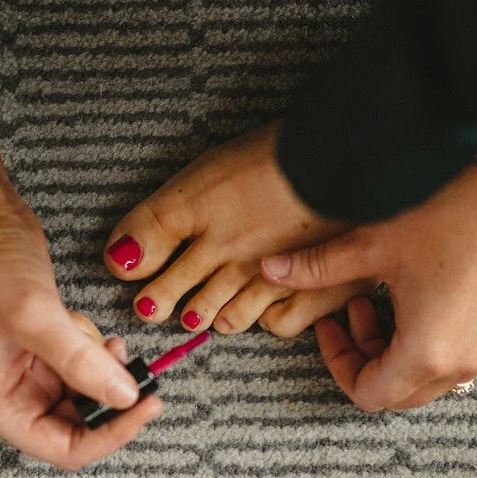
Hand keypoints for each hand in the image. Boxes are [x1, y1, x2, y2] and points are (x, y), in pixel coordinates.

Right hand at [0, 205, 163, 468]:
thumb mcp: (36, 318)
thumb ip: (81, 364)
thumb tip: (126, 397)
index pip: (65, 450)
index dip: (110, 436)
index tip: (145, 407)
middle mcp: (14, 400)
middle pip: (80, 429)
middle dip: (111, 401)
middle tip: (138, 372)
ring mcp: (31, 377)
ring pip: (89, 399)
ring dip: (106, 374)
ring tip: (103, 340)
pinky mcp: (47, 354)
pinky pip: (87, 370)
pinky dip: (98, 354)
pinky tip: (87, 327)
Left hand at [104, 122, 373, 334]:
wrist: (357, 153)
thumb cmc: (284, 152)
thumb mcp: (205, 172)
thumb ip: (156, 221)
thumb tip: (118, 261)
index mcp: (195, 215)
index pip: (140, 259)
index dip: (134, 269)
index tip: (133, 273)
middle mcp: (226, 255)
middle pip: (178, 296)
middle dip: (164, 300)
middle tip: (159, 302)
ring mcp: (269, 277)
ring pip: (223, 316)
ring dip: (211, 312)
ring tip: (206, 306)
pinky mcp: (312, 291)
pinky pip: (273, 325)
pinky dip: (265, 318)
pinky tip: (261, 305)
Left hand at [261, 159, 476, 410]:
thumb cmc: (452, 216)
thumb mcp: (373, 244)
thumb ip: (317, 268)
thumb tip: (269, 270)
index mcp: (424, 354)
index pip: (368, 394)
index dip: (339, 365)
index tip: (331, 328)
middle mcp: (464, 364)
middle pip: (401, 392)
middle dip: (369, 359)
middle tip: (355, 313)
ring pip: (435, 375)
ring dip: (402, 348)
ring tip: (391, 296)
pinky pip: (468, 352)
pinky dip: (440, 337)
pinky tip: (433, 292)